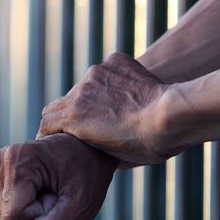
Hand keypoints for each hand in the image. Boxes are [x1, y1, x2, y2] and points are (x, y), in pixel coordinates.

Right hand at [0, 133, 116, 219]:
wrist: (88, 148)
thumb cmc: (88, 174)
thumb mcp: (82, 205)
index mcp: (18, 160)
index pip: (11, 217)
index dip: (38, 216)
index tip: (57, 195)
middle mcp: (0, 160)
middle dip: (32, 216)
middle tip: (55, 194)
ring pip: (2, 218)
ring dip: (29, 212)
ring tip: (49, 189)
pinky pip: (3, 211)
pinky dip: (24, 207)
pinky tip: (40, 188)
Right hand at [37, 52, 169, 164]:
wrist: (172, 117)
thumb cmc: (145, 145)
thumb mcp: (113, 158)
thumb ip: (94, 148)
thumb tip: (93, 151)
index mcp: (73, 116)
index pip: (47, 121)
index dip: (49, 132)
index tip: (54, 139)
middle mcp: (80, 90)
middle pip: (63, 102)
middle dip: (70, 114)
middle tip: (85, 126)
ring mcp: (98, 72)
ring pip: (87, 86)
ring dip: (94, 97)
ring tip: (116, 110)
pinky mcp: (116, 61)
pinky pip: (107, 71)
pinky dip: (113, 82)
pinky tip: (129, 94)